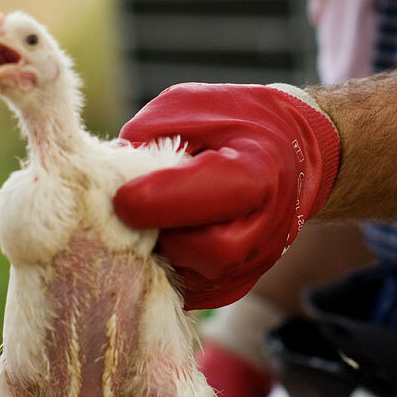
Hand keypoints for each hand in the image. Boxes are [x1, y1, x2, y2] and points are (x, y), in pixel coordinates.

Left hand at [113, 83, 339, 309]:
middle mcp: (266, 224)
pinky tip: (156, 236)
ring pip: (192, 277)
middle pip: (210, 250)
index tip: (122, 196)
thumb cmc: (233, 123)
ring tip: (144, 220)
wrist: (288, 152)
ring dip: (157, 253)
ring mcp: (252, 263)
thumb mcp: (188, 105)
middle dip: (161, 233)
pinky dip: (162, 266)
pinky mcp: (232, 287)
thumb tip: (108, 180)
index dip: (163, 199)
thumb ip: (148, 138)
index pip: (216, 194)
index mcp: (259, 168)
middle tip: (131, 210)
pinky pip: (187, 290)